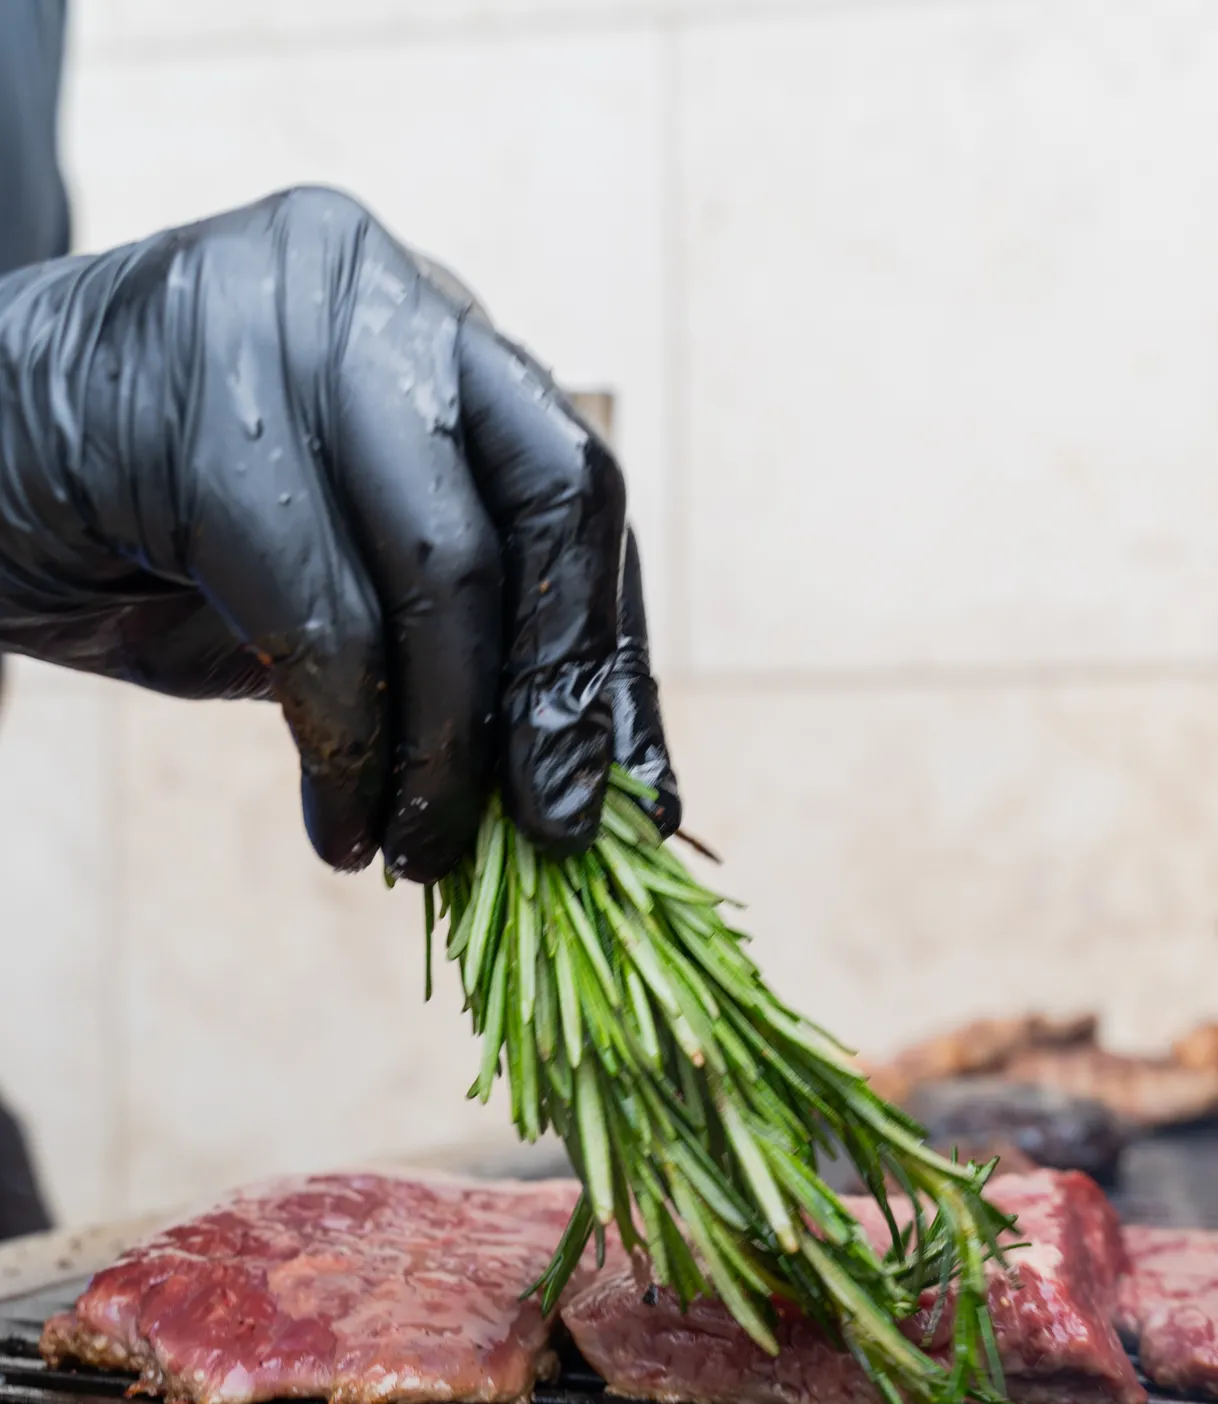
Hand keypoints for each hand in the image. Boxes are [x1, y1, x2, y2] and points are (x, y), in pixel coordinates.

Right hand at [0, 187, 678, 879]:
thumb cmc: (138, 539)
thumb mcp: (329, 590)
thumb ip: (443, 648)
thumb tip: (568, 790)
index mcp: (432, 330)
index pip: (574, 497)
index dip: (612, 662)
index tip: (640, 802)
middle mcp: (380, 294)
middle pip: (554, 493)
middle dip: (566, 689)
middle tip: (561, 837)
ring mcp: (287, 323)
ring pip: (442, 565)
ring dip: (447, 748)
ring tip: (426, 855)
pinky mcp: (194, 401)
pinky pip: (320, 612)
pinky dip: (347, 747)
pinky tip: (343, 831)